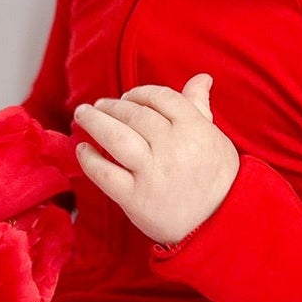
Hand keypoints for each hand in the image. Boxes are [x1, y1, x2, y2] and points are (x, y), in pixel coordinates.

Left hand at [72, 74, 240, 247]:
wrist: (219, 224)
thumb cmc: (216, 177)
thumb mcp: (213, 138)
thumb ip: (199, 107)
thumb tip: (201, 78)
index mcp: (193, 128)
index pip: (159, 97)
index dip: (138, 94)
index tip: (127, 97)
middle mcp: (172, 147)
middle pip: (133, 115)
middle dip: (111, 106)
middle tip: (98, 105)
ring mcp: (152, 172)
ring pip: (115, 137)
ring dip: (94, 122)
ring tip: (82, 115)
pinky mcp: (135, 198)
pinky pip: (104, 173)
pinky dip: (89, 159)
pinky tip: (82, 149)